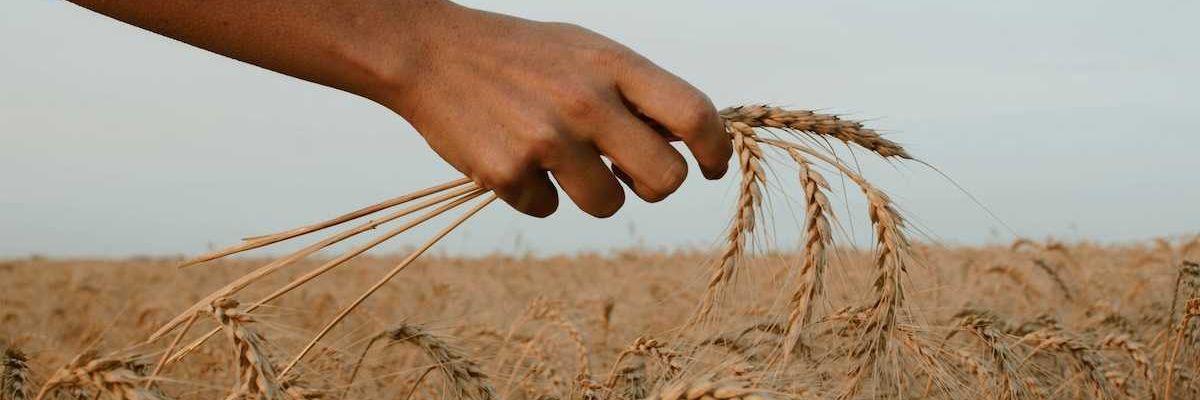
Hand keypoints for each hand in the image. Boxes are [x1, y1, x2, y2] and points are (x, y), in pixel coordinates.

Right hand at [376, 3, 731, 216]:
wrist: (430, 53)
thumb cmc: (519, 54)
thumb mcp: (584, 51)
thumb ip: (633, 92)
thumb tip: (682, 144)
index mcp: (612, 65)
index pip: (693, 114)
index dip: (715, 149)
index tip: (712, 166)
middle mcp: (586, 102)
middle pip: (665, 179)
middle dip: (653, 185)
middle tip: (630, 174)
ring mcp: (546, 140)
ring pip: (608, 205)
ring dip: (593, 193)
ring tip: (560, 160)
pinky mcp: (508, 173)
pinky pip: (548, 209)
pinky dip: (535, 193)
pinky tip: (514, 157)